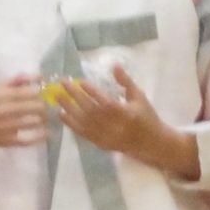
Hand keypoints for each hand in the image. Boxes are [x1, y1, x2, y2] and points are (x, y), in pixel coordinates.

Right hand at [0, 75, 46, 175]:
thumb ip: (17, 81)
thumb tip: (40, 76)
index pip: (27, 92)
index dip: (41, 93)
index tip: (46, 93)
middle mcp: (1, 111)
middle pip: (33, 107)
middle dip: (44, 106)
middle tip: (49, 106)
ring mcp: (3, 128)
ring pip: (33, 122)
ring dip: (44, 120)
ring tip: (48, 117)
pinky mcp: (6, 142)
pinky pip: (28, 140)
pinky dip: (40, 137)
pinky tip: (46, 133)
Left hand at [57, 65, 199, 179]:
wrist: (151, 143)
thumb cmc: (146, 116)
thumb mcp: (139, 97)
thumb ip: (126, 82)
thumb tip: (114, 65)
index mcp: (126, 114)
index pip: (105, 102)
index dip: (92, 92)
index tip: (80, 82)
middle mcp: (114, 127)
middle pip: (91, 111)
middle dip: (75, 96)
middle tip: (63, 84)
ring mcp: (106, 137)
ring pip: (84, 123)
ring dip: (69, 109)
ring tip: (58, 96)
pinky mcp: (100, 144)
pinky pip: (83, 134)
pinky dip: (71, 125)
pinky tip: (62, 114)